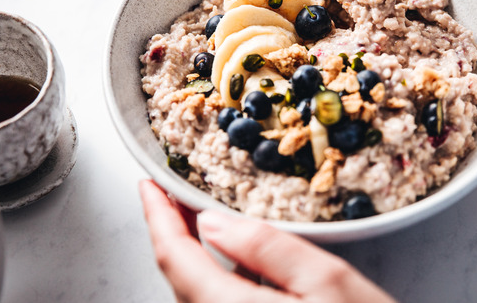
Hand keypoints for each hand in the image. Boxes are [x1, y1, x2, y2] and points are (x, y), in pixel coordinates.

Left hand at [138, 180, 395, 302]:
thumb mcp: (326, 280)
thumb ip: (265, 247)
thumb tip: (212, 222)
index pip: (174, 257)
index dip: (157, 216)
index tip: (149, 185)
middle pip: (180, 277)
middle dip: (172, 231)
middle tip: (172, 193)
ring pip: (196, 293)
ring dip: (192, 253)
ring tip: (196, 216)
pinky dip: (216, 276)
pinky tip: (233, 260)